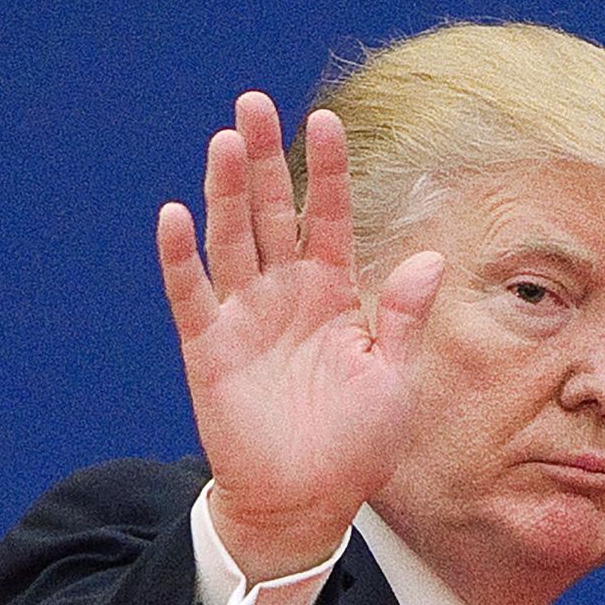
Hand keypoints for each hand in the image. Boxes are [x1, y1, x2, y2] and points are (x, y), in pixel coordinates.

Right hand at [155, 93, 445, 579]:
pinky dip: (180, 257)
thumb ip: (401, 316)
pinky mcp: (209, 349)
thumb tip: (430, 256)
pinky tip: (175, 214)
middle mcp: (285, 295)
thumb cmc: (355, 444)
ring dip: (225, 191)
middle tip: (253, 102)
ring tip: (224, 140)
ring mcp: (244, 318)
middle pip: (271, 213)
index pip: (326, 218)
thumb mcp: (394, 378)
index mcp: (332, 295)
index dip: (325, 171)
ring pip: (231, 240)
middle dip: (263, 159)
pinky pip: (192, 295)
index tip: (326, 120)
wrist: (308, 503)